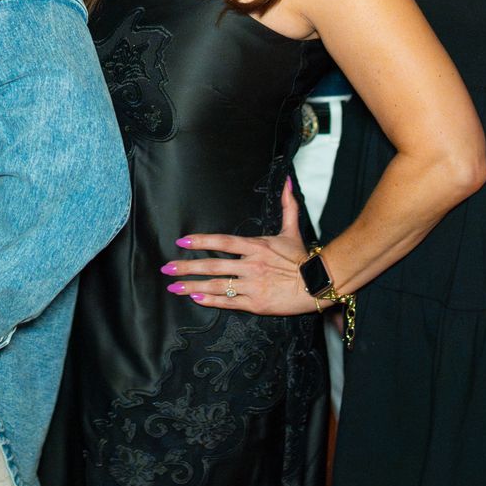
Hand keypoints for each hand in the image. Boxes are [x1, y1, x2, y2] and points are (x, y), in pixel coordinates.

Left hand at [166, 178, 322, 316]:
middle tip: (167, 268)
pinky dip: (211, 300)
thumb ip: (287, 206)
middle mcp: (251, 265)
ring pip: (217, 285)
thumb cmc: (302, 259)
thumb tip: (288, 182)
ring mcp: (253, 285)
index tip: (182, 242)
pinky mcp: (257, 303)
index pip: (222, 241)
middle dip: (187, 267)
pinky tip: (196, 298)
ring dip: (193, 286)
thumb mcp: (292, 230)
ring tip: (174, 287)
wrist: (318, 285)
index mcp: (256, 246)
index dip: (201, 241)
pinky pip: (229, 302)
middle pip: (213, 265)